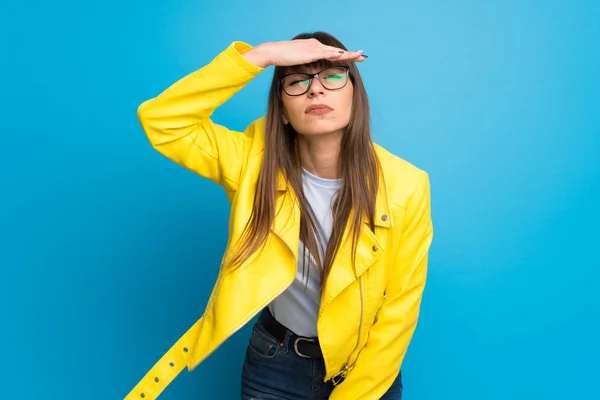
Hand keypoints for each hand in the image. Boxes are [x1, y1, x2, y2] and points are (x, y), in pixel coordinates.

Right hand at [243, 38, 366, 67]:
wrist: (273, 52)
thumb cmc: (281, 59)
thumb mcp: (296, 63)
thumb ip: (304, 67)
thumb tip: (308, 75)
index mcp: (313, 48)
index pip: (331, 52)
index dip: (342, 55)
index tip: (352, 58)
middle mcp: (315, 45)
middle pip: (336, 51)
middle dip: (350, 54)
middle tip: (363, 56)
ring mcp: (314, 47)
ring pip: (335, 51)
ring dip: (347, 54)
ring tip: (359, 56)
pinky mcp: (311, 51)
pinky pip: (327, 53)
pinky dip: (337, 55)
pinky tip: (345, 56)